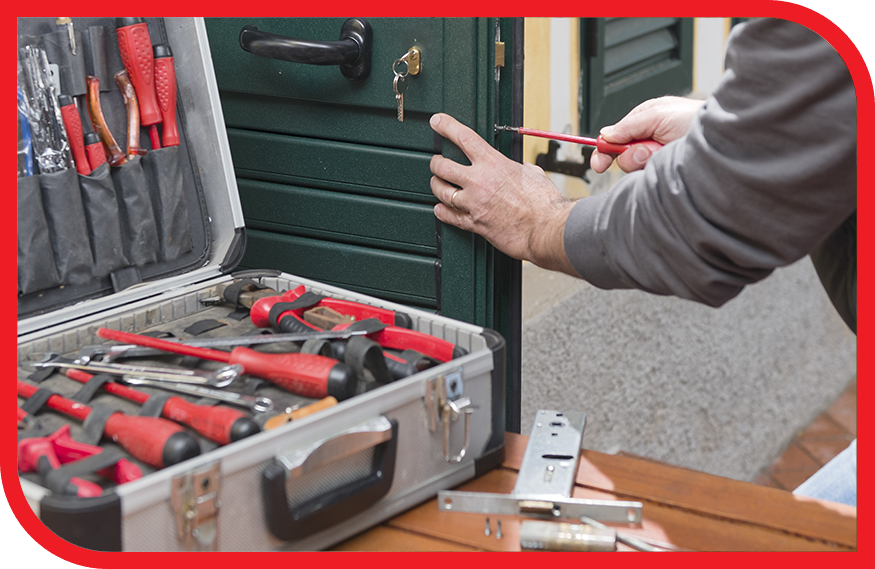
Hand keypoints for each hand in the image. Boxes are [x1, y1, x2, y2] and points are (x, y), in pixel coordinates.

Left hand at [429, 113, 577, 274]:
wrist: (546, 229)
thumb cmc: (544, 204)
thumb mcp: (533, 174)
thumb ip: (520, 169)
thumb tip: (521, 169)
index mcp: (494, 164)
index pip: (464, 137)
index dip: (446, 126)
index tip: (438, 122)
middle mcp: (479, 181)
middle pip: (443, 166)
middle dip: (436, 162)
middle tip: (436, 162)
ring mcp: (474, 203)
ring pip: (441, 191)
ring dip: (437, 186)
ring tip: (438, 184)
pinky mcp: (474, 224)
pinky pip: (449, 216)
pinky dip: (442, 212)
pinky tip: (441, 209)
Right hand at [590, 96, 704, 173]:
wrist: (723, 139)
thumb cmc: (697, 119)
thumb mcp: (658, 114)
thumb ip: (629, 125)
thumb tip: (606, 135)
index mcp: (643, 122)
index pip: (614, 139)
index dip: (603, 151)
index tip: (599, 163)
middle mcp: (649, 141)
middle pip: (622, 157)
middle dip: (632, 156)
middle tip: (648, 152)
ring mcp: (657, 158)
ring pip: (635, 169)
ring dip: (648, 162)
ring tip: (667, 152)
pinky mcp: (665, 172)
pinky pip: (649, 178)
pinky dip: (656, 171)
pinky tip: (669, 163)